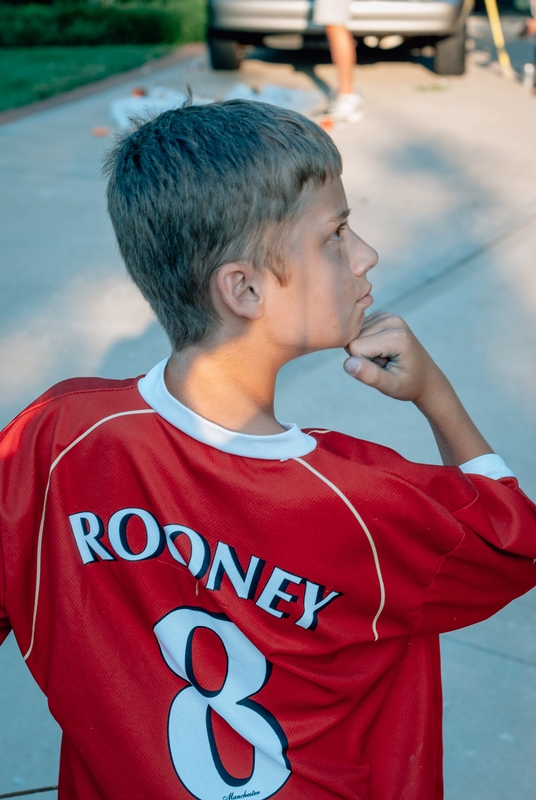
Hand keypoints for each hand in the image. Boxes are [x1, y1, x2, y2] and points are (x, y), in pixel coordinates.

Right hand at [344, 311, 492, 463]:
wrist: (425, 377)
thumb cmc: (409, 384)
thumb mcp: (391, 387)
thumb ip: (370, 376)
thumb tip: (347, 363)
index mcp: (397, 337)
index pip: (355, 347)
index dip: (362, 363)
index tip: (382, 369)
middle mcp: (392, 320)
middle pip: (354, 338)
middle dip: (363, 356)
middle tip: (384, 364)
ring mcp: (388, 316)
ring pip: (355, 334)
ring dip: (365, 350)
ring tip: (385, 358)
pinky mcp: (383, 316)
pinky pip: (359, 330)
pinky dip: (367, 342)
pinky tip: (382, 350)